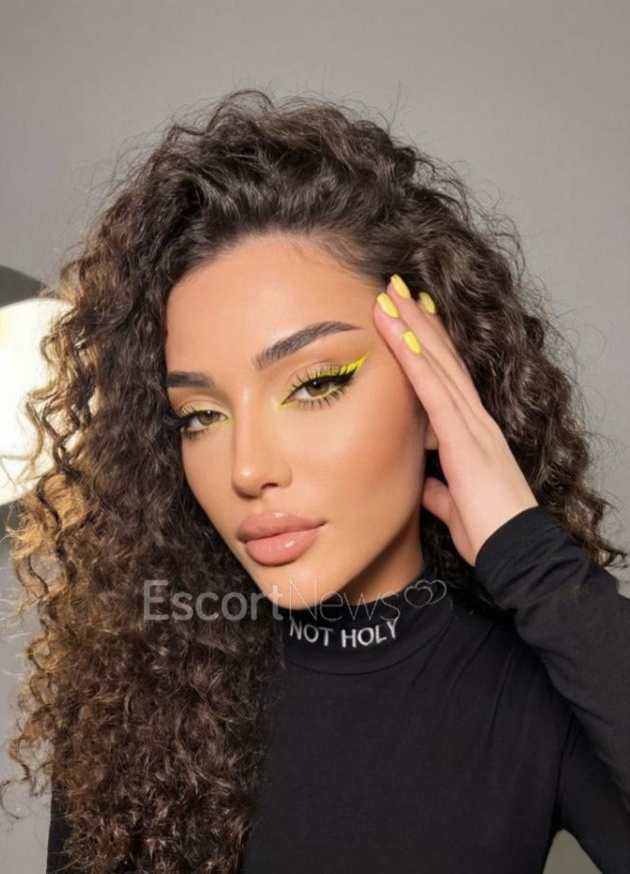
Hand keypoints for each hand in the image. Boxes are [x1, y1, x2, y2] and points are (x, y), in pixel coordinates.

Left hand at [373, 276, 538, 565]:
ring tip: (389, 298)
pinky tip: (402, 338)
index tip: (407, 321)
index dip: (427, 348)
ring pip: (438, 366)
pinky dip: (417, 363)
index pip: (446, 381)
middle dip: (418, 323)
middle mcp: (476, 422)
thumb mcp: (454, 508)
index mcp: (474, 436)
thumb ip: (439, 491)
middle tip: (395, 289)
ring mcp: (473, 427)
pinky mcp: (465, 441)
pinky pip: (437, 393)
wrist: (515, 554)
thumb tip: (424, 485)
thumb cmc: (490, 535)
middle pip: (443, 361)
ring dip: (412, 330)